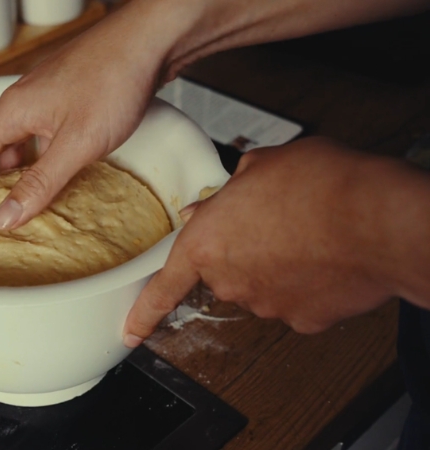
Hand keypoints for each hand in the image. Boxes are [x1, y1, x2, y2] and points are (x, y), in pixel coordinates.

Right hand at [0, 0, 200, 229]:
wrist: (149, 41)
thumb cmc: (113, 82)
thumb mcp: (75, 144)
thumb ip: (40, 183)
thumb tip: (4, 217)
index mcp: (14, 110)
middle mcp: (24, 100)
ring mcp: (47, 95)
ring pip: (20, 138)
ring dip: (17, 168)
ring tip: (23, 198)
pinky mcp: (69, 94)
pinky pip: (43, 130)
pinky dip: (41, 155)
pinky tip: (58, 171)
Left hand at [123, 137, 407, 346]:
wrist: (378, 219)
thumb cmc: (322, 185)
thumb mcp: (263, 166)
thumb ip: (232, 188)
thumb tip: (224, 196)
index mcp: (206, 242)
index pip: (164, 285)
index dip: (145, 311)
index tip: (130, 331)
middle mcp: (229, 279)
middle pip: (225, 271)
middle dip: (244, 251)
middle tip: (275, 222)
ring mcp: (266, 303)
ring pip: (263, 285)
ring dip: (278, 265)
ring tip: (308, 233)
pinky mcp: (303, 319)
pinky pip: (296, 301)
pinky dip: (307, 285)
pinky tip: (325, 259)